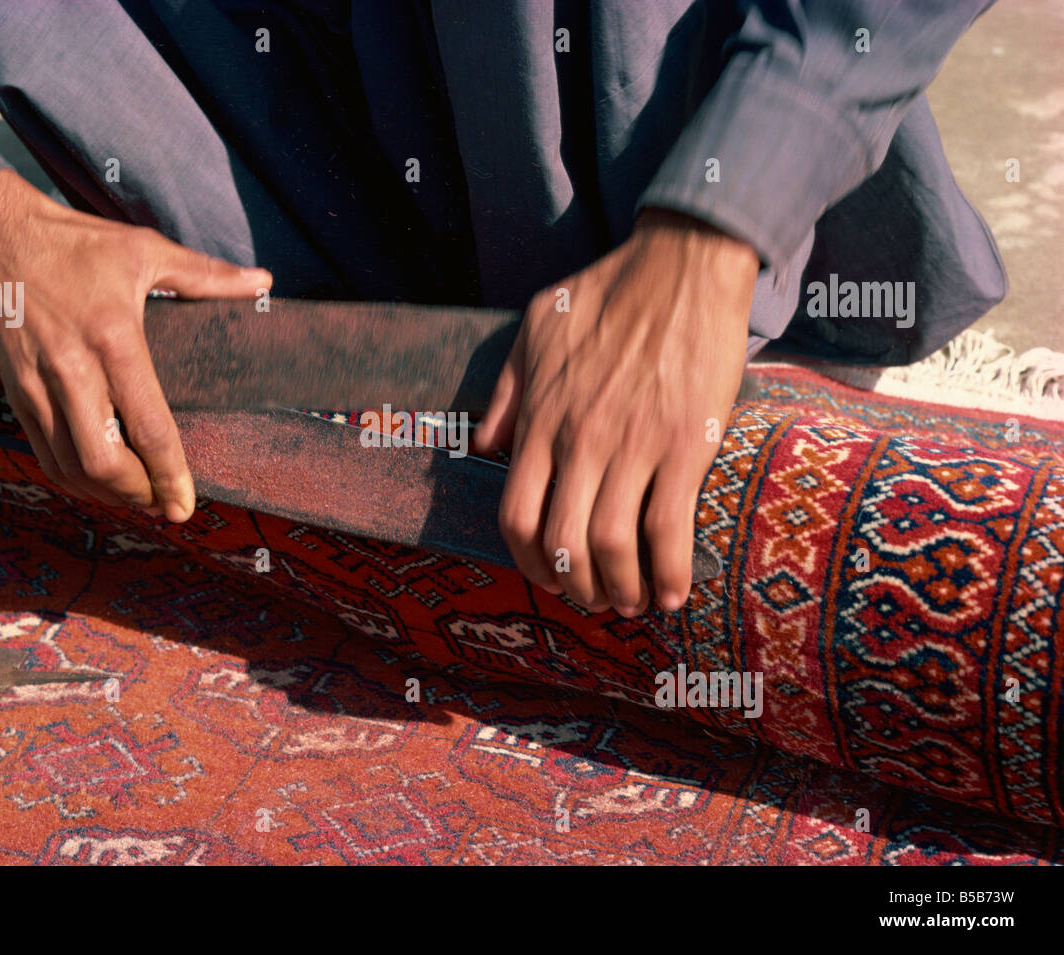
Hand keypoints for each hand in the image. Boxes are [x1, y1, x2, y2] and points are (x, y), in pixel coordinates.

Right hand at [0, 170, 270, 520]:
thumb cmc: (74, 244)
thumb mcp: (145, 249)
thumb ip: (207, 275)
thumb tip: (262, 281)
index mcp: (114, 339)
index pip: (147, 424)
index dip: (170, 473)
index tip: (186, 505)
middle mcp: (73, 370)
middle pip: (103, 462)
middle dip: (138, 493)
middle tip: (164, 502)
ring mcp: (38, 386)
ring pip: (70, 467)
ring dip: (106, 493)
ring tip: (138, 496)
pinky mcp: (16, 394)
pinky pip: (43, 455)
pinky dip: (73, 478)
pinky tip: (99, 481)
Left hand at [475, 208, 757, 614]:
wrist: (684, 262)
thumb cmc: (609, 291)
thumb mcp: (536, 329)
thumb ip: (506, 392)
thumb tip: (483, 445)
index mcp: (541, 419)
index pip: (516, 515)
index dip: (527, 561)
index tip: (547, 575)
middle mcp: (579, 442)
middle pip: (560, 544)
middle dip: (573, 587)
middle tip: (591, 599)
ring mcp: (632, 447)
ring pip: (609, 547)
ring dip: (618, 590)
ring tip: (631, 602)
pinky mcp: (684, 445)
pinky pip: (669, 528)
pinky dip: (668, 573)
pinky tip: (674, 594)